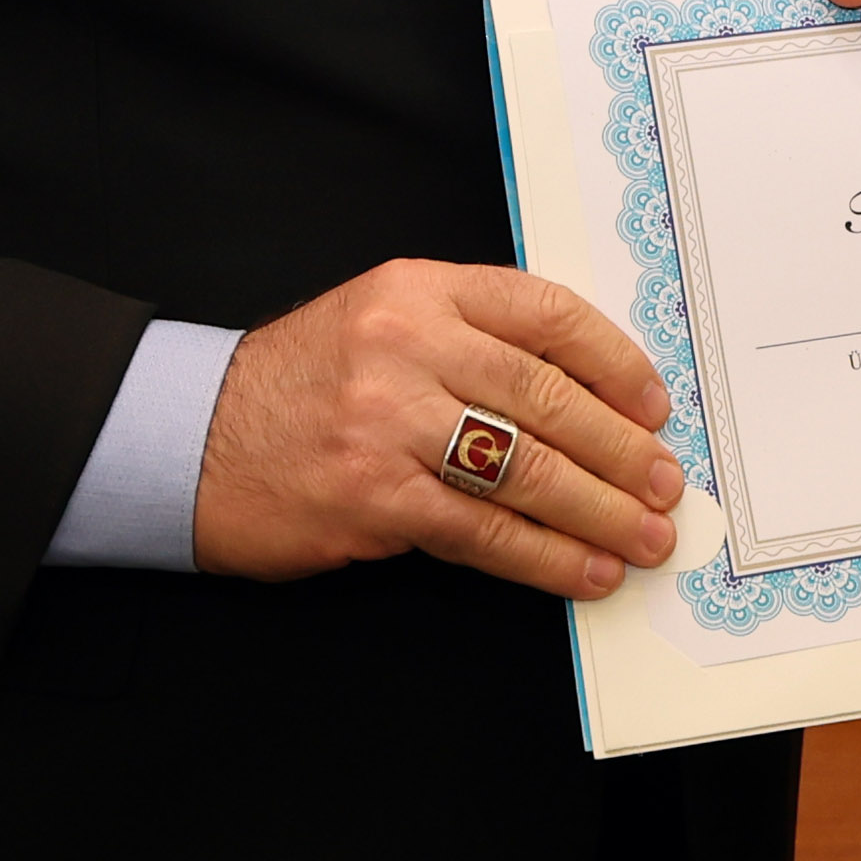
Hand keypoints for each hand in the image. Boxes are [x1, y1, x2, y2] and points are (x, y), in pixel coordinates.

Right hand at [192, 259, 683, 601]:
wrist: (192, 439)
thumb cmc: (302, 386)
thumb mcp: (381, 323)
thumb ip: (471, 340)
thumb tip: (586, 400)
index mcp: (419, 289)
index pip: (545, 313)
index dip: (615, 363)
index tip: (656, 405)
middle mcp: (407, 344)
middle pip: (547, 396)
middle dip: (622, 450)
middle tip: (668, 486)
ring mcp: (389, 422)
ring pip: (526, 468)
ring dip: (600, 511)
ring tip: (647, 537)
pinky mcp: (375, 497)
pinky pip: (484, 531)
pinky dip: (546, 558)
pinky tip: (584, 571)